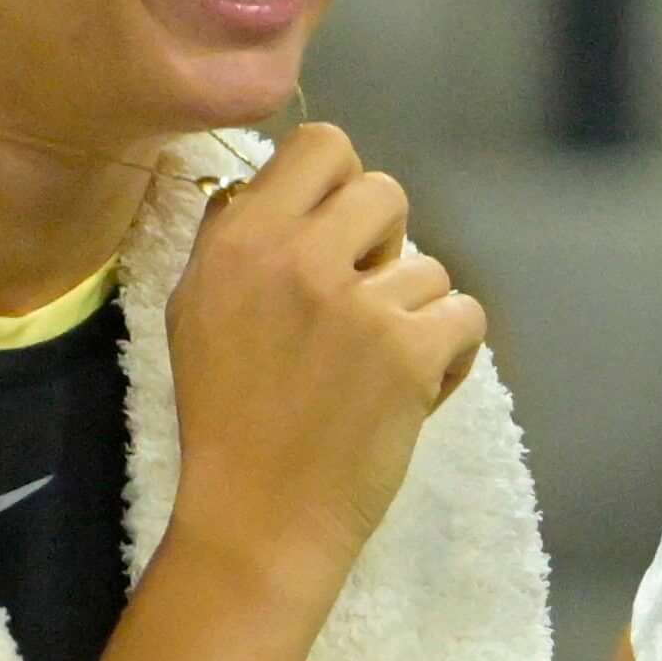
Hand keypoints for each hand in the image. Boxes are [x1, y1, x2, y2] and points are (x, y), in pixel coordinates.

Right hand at [161, 123, 483, 596]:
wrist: (258, 517)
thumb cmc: (226, 418)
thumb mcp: (195, 310)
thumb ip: (233, 237)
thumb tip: (266, 184)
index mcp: (240, 239)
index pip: (322, 143)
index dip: (340, 182)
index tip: (336, 232)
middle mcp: (298, 257)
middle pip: (385, 190)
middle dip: (384, 243)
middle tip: (361, 302)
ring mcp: (359, 304)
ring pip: (430, 266)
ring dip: (414, 313)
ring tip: (373, 367)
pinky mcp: (410, 352)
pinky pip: (466, 316)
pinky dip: (452, 354)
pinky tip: (414, 388)